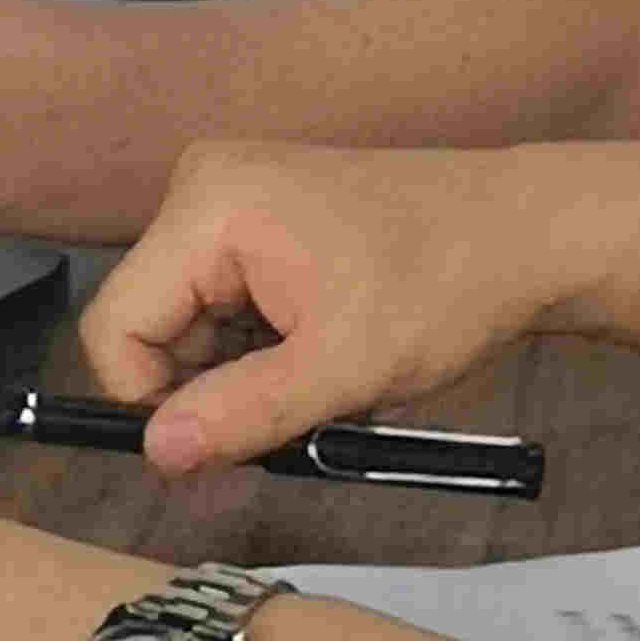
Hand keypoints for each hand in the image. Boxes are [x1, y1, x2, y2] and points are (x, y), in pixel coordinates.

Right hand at [80, 138, 555, 470]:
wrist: (523, 234)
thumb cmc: (445, 282)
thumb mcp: (343, 367)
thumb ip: (242, 414)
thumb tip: (158, 453)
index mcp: (208, 206)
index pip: (116, 325)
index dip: (152, 401)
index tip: (222, 444)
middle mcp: (203, 187)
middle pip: (150, 324)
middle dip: (206, 389)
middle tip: (288, 423)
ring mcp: (229, 197)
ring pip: (186, 323)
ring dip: (237, 373)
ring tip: (317, 379)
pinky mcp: (256, 217)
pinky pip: (220, 304)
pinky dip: (257, 347)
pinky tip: (317, 351)